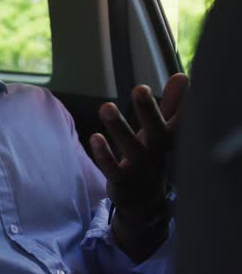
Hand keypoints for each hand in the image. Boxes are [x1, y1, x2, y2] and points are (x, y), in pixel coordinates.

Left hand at [89, 73, 188, 260]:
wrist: (145, 202)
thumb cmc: (152, 156)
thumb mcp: (163, 131)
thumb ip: (171, 105)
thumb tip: (183, 76)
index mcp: (168, 138)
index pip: (178, 118)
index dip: (180, 100)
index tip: (181, 77)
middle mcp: (157, 152)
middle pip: (157, 131)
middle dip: (149, 110)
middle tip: (140, 89)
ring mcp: (140, 168)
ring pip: (131, 148)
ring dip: (119, 128)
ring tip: (106, 107)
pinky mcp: (122, 181)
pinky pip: (113, 169)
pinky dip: (104, 155)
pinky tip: (95, 137)